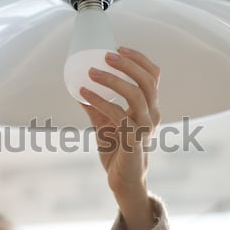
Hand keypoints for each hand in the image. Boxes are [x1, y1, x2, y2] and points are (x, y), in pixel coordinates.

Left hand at [80, 47, 160, 229]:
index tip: (118, 47)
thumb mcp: (105, 123)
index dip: (139, 59)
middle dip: (128, 64)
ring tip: (92, 71)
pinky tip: (83, 93)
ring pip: (136, 95)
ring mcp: (145, 128)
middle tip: (106, 55)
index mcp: (150, 108)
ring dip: (113, 79)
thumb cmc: (117, 150)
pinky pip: (118, 115)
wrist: (123, 181)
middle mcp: (152, 115)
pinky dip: (99, 101)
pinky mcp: (134, 141)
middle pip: (148, 81)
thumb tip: (77, 86)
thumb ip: (96, 106)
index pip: (153, 76)